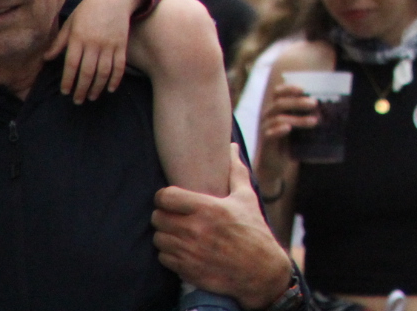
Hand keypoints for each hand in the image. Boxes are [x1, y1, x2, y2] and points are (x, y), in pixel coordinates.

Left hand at [47, 0, 142, 102]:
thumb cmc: (88, 10)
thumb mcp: (70, 23)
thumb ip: (59, 42)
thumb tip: (46, 59)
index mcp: (78, 38)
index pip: (71, 65)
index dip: (68, 81)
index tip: (65, 92)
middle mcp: (94, 43)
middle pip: (87, 72)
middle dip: (81, 89)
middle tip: (78, 101)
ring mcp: (109, 45)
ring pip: (103, 72)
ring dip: (97, 88)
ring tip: (92, 97)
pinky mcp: (122, 45)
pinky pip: (119, 66)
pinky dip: (115, 79)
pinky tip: (110, 89)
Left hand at [151, 144, 293, 309]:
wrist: (259, 269)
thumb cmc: (253, 231)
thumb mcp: (247, 198)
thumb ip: (235, 172)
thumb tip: (231, 148)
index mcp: (207, 208)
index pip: (166, 197)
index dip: (164, 196)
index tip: (171, 198)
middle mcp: (194, 230)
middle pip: (158, 218)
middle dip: (163, 215)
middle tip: (173, 215)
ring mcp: (188, 251)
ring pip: (158, 238)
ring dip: (165, 234)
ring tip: (177, 232)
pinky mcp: (186, 269)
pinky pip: (163, 258)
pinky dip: (168, 253)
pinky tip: (181, 248)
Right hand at [255, 79, 317, 194]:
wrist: (275, 165)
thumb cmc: (289, 143)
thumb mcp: (298, 127)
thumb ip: (306, 116)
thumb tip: (328, 108)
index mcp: (276, 109)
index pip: (278, 93)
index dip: (289, 88)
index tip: (303, 89)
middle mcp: (268, 116)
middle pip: (280, 103)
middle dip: (298, 102)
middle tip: (315, 103)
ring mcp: (265, 128)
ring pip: (279, 118)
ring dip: (298, 118)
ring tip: (314, 121)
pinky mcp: (265, 142)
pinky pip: (270, 133)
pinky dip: (279, 129)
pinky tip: (288, 129)